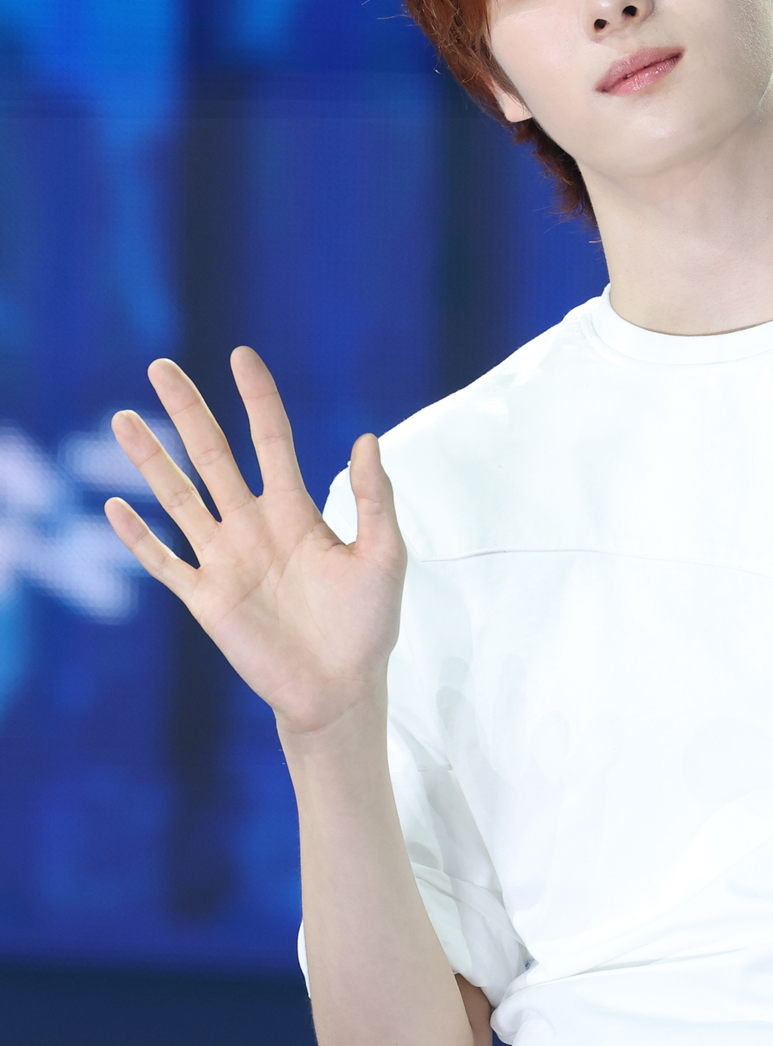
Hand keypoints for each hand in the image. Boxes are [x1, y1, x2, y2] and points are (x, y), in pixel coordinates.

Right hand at [104, 347, 406, 741]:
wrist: (342, 688)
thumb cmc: (368, 624)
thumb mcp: (383, 555)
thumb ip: (373, 499)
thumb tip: (367, 438)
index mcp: (296, 511)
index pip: (271, 440)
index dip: (258, 399)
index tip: (241, 356)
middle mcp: (253, 526)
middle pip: (212, 455)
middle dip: (188, 412)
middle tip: (162, 367)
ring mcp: (225, 560)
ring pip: (179, 498)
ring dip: (151, 461)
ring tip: (123, 419)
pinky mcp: (206, 599)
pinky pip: (164, 562)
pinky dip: (139, 537)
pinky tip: (116, 506)